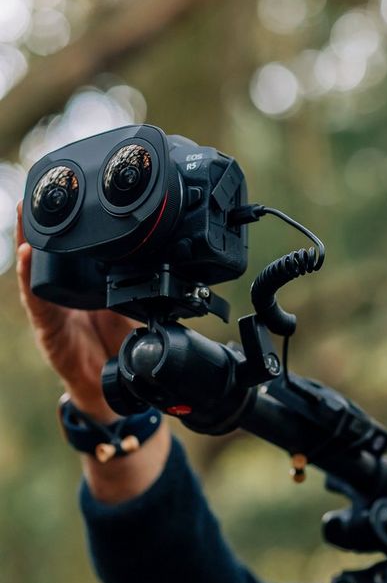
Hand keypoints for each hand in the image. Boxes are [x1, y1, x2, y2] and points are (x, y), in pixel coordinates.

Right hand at [15, 202, 137, 420]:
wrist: (110, 386)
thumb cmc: (117, 344)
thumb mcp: (133, 307)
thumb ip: (138, 286)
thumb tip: (166, 262)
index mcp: (86, 286)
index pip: (73, 252)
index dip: (67, 227)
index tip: (67, 197)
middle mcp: (65, 293)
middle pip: (47, 256)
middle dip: (37, 225)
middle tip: (32, 196)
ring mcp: (53, 309)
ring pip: (34, 271)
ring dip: (26, 243)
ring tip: (24, 215)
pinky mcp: (48, 328)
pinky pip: (37, 300)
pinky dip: (30, 279)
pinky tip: (26, 258)